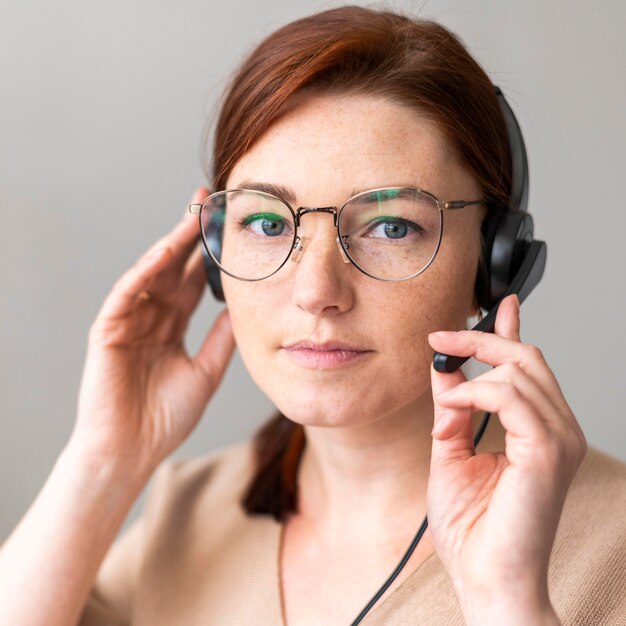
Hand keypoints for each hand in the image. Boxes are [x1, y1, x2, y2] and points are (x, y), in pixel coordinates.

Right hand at [69, 187, 234, 475]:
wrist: (131, 451)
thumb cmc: (165, 418)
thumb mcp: (206, 371)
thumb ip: (222, 339)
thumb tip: (245, 308)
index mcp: (172, 327)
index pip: (192, 281)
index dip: (209, 255)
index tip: (228, 227)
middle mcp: (151, 317)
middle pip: (173, 267)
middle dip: (190, 234)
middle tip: (209, 201)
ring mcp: (129, 320)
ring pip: (151, 273)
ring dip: (171, 243)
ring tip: (193, 214)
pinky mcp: (108, 329)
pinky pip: (128, 292)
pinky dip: (146, 270)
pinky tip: (166, 251)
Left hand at [426, 294, 586, 619]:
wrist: (485, 578)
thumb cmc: (472, 527)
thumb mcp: (450, 450)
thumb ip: (453, 408)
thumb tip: (445, 371)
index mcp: (536, 428)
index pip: (528, 366)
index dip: (510, 331)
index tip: (496, 305)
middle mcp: (554, 428)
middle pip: (525, 358)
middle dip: (479, 340)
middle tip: (441, 339)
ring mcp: (556, 438)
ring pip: (520, 369)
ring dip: (471, 370)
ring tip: (443, 395)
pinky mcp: (546, 451)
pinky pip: (511, 396)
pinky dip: (475, 392)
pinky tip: (452, 406)